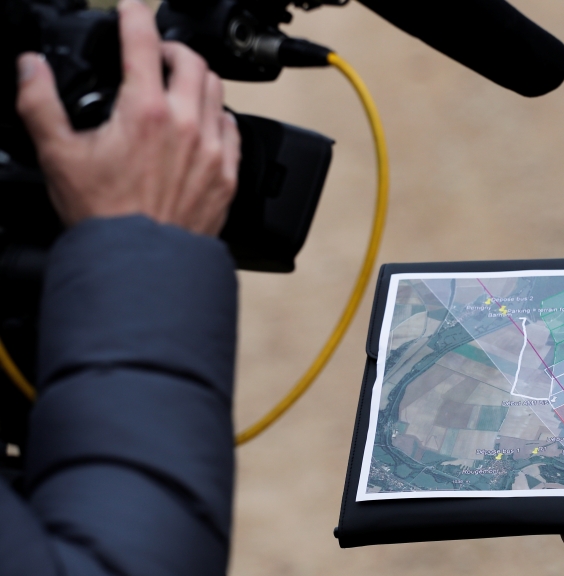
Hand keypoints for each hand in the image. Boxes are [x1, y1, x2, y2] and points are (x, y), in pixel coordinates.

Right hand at [15, 0, 239, 234]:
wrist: (142, 262)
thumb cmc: (103, 216)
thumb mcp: (57, 155)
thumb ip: (39, 103)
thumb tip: (29, 67)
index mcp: (143, 111)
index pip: (143, 41)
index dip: (136, 15)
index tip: (132, 8)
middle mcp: (185, 124)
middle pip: (192, 61)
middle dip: (172, 48)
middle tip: (156, 53)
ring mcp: (212, 149)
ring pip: (217, 91)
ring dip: (197, 79)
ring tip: (178, 85)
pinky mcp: (228, 174)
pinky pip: (233, 129)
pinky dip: (218, 116)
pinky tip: (202, 123)